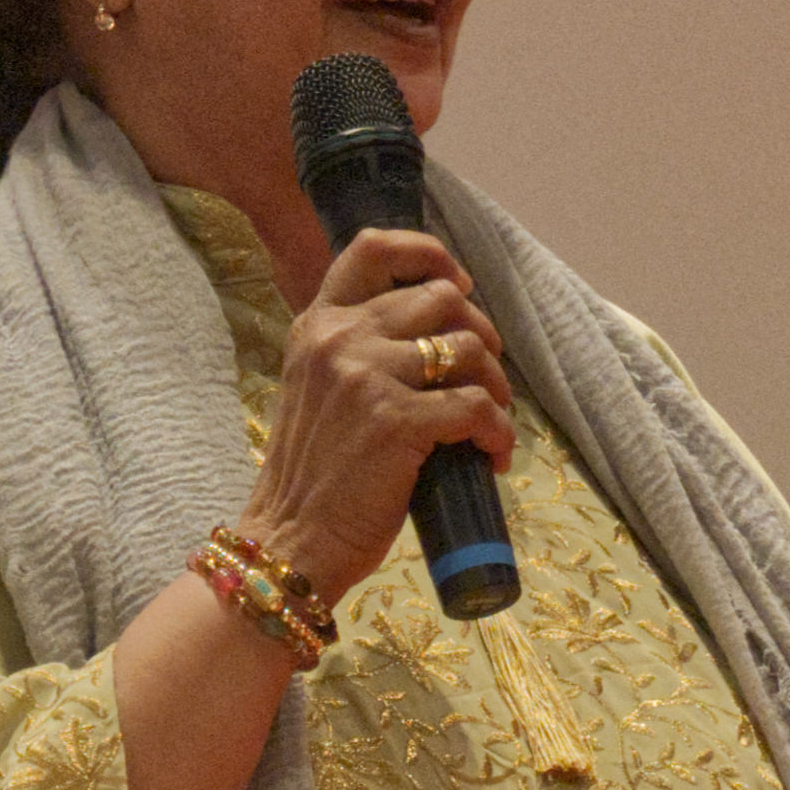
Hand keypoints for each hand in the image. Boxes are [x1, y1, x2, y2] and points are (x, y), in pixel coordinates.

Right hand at [244, 229, 517, 606]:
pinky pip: (477, 406)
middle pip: (442, 298)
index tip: (458, 289)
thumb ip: (357, 351)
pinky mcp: (396, 420)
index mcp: (317, 324)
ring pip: (468, 348)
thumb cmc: (312, 476)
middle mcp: (340, 338)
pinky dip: (498, 432)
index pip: (375, 248)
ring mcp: (367, 375)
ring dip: (494, 386)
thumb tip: (436, 332)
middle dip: (479, 336)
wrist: (290, 541)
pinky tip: (492, 455)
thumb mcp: (318, 390)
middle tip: (482, 379)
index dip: (430, 256)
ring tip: (489, 423)